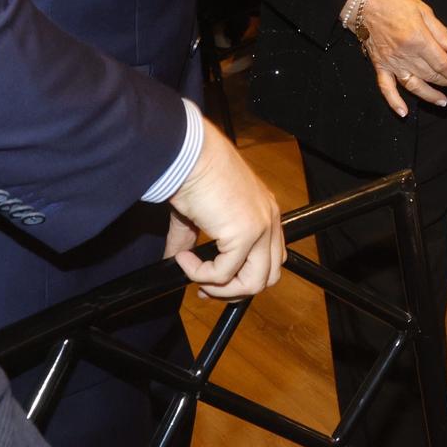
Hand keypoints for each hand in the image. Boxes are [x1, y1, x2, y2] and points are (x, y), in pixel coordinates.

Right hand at [165, 118, 285, 298]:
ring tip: (195, 275)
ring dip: (222, 288)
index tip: (214, 283)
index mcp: (264, 212)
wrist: (189, 156)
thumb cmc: (194, 174)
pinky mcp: (244, 234)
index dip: (244, 277)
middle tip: (206, 289)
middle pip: (268, 276)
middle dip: (235, 290)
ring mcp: (261, 227)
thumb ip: (192, 241)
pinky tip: (184, 260)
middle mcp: (269, 220)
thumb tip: (177, 261)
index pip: (270, 258)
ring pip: (254, 282)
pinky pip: (224, 274)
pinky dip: (201, 274)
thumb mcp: (198, 215)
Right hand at [354, 0, 446, 115]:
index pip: (441, 63)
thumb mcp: (423, 9)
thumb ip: (440, 31)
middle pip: (430, 75)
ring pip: (413, 85)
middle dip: (446, 81)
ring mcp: (391, 63)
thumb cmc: (395, 2)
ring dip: (429, 95)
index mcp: (418, 39)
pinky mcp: (380, 66)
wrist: (366, 4)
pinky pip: (386, 88)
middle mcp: (405, 55)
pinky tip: (404, 112)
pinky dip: (394, 102)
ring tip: (442, 101)